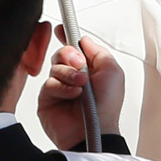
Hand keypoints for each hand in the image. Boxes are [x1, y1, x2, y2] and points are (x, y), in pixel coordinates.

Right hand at [38, 33, 123, 149]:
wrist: (95, 131)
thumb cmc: (107, 107)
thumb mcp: (113, 72)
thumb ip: (99, 52)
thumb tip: (84, 40)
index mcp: (89, 69)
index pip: (74, 48)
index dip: (68, 37)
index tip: (63, 29)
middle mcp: (74, 76)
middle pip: (62, 53)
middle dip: (70, 55)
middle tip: (80, 65)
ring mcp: (60, 87)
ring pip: (55, 66)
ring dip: (70, 73)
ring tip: (81, 86)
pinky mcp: (48, 99)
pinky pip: (48, 82)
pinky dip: (62, 87)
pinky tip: (72, 95)